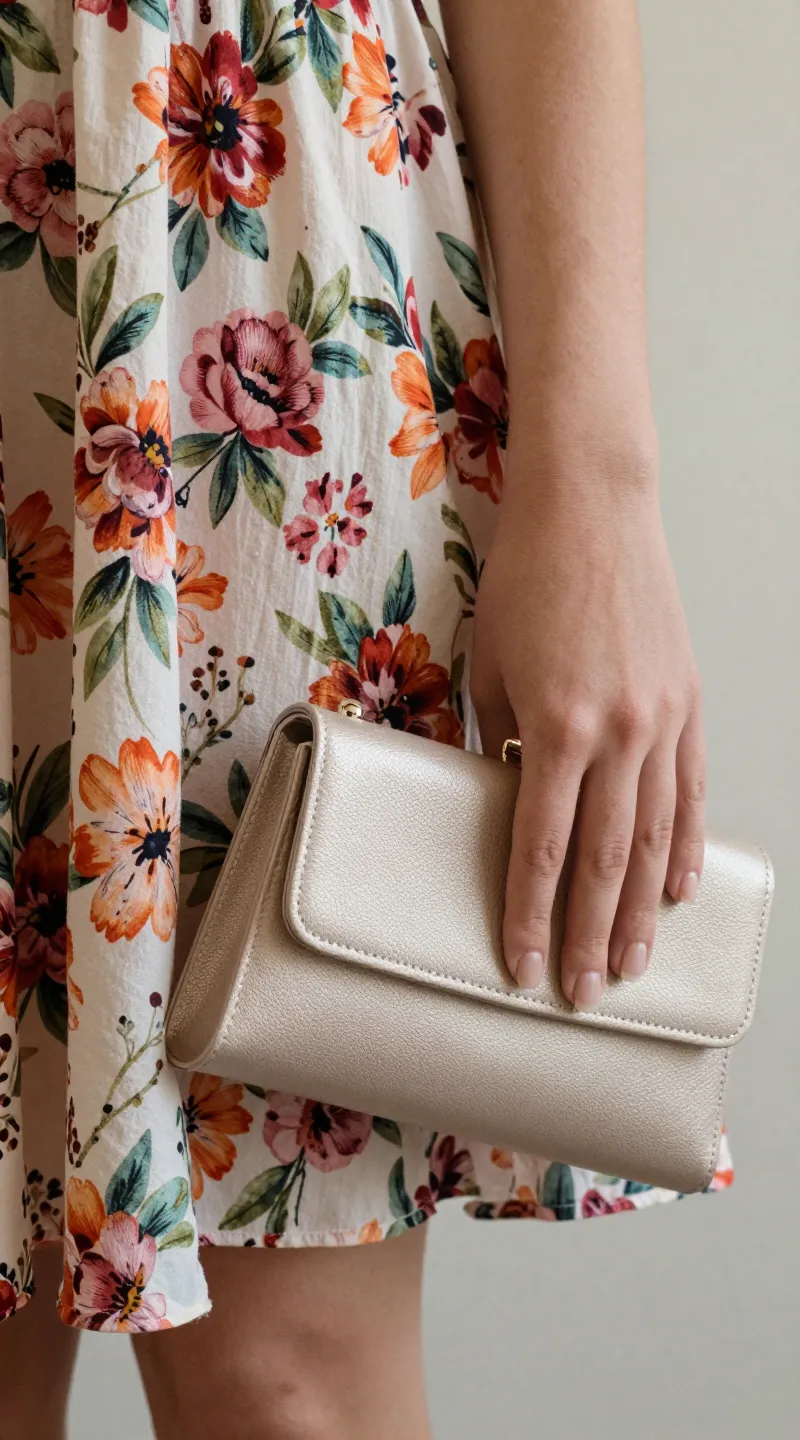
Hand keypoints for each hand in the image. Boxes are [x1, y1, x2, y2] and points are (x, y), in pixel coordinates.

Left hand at [471, 442, 704, 1009]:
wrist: (592, 509)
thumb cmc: (528, 581)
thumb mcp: (488, 667)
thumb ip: (496, 742)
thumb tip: (501, 802)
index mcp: (555, 726)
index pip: (538, 847)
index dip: (528, 916)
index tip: (520, 969)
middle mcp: (617, 733)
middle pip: (603, 860)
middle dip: (589, 935)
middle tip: (582, 994)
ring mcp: (662, 720)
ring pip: (654, 837)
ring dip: (642, 910)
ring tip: (632, 966)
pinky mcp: (688, 704)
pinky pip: (689, 791)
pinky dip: (686, 845)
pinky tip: (678, 890)